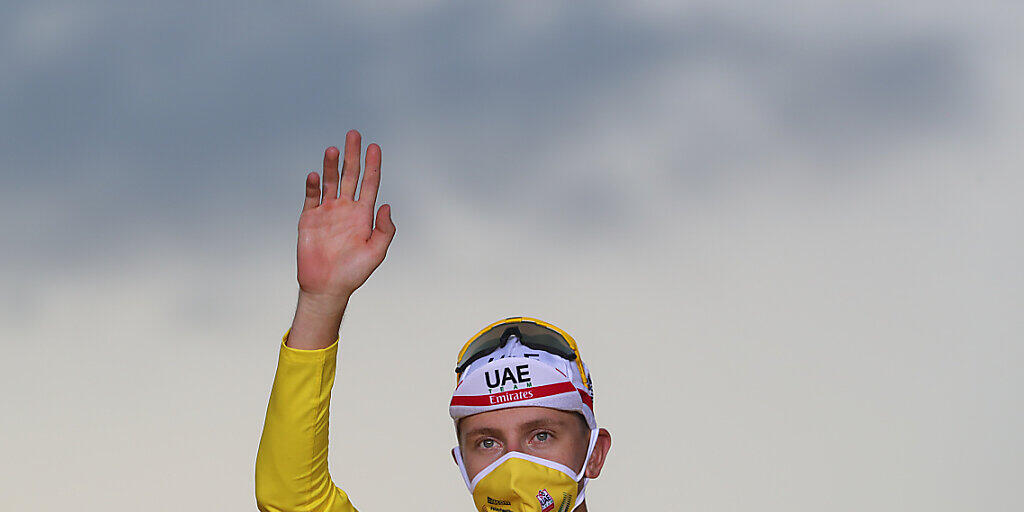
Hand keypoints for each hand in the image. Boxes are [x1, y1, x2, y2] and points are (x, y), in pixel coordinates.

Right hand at [287, 130, 395, 348]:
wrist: (326, 287)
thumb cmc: (353, 273)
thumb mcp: (376, 252)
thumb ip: (384, 230)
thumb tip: (386, 205)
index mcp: (363, 214)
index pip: (369, 183)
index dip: (372, 165)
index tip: (374, 146)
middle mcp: (346, 209)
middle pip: (350, 175)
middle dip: (352, 155)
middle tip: (353, 134)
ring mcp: (327, 212)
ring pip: (329, 182)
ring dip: (330, 165)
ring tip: (332, 150)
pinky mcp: (309, 219)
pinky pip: (310, 197)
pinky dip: (312, 185)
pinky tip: (314, 175)